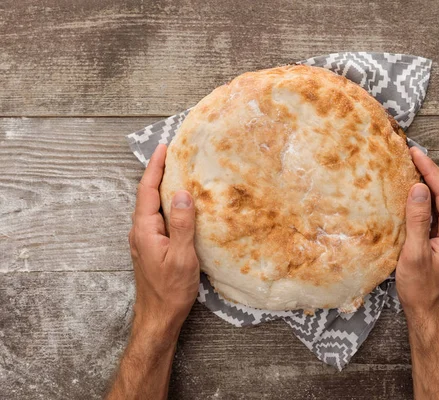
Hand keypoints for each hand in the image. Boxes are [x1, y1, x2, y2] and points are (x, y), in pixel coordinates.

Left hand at [128, 144, 199, 338]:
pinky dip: (167, 205)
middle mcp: (140, 231)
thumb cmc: (171, 289)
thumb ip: (182, 224)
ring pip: (153, 207)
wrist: (159, 317)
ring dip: (163, 188)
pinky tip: (180, 205)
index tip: (164, 147)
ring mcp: (145, 240)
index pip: (147, 190)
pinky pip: (158, 219)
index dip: (155, 167)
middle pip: (147, 195)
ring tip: (179, 173)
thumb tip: (183, 193)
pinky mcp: (152, 248)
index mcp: (145, 229)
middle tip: (173, 154)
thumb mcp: (182, 256)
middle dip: (158, 172)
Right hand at [396, 146, 438, 324]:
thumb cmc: (421, 290)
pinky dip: (431, 197)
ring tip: (414, 167)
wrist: (431, 314)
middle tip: (412, 154)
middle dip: (432, 171)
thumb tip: (417, 188)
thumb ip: (417, 220)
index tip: (414, 152)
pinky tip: (417, 193)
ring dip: (433, 182)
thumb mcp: (414, 255)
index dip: (429, 169)